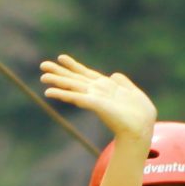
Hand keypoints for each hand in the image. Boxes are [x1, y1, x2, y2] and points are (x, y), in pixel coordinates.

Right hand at [39, 55, 155, 141]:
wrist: (142, 128)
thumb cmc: (140, 114)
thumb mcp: (133, 93)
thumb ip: (123, 83)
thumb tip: (114, 74)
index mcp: (105, 87)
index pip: (86, 73)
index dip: (73, 65)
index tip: (60, 57)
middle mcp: (97, 92)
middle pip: (74, 79)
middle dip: (59, 72)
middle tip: (42, 65)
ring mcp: (95, 98)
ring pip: (72, 86)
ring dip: (57, 81)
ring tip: (43, 77)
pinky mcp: (95, 104)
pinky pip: (76, 97)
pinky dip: (63, 94)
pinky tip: (49, 92)